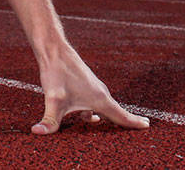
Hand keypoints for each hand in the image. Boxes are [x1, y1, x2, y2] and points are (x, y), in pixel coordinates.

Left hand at [32, 45, 149, 134]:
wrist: (54, 51)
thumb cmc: (58, 73)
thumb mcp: (53, 100)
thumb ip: (49, 121)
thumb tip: (37, 132)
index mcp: (100, 99)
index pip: (121, 116)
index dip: (135, 123)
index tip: (148, 126)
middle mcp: (100, 93)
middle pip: (116, 113)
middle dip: (125, 122)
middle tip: (142, 126)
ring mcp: (93, 89)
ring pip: (104, 108)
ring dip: (108, 119)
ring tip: (112, 129)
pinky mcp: (85, 86)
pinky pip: (95, 104)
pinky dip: (94, 113)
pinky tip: (85, 118)